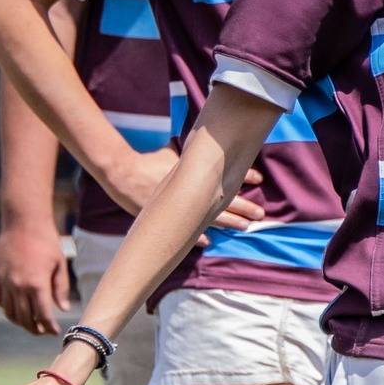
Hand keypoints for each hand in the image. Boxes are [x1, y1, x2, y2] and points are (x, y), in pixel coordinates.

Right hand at [0, 216, 69, 335]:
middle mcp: (18, 286)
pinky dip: (5, 307)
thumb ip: (60, 289)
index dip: (49, 327)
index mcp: (37, 284)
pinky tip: (15, 307)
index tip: (54, 331)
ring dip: (19, 320)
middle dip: (34, 328)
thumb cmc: (46, 242)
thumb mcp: (59, 265)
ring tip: (29, 321)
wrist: (23, 223)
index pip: (43, 315)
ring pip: (9, 311)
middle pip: (24, 318)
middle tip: (42, 330)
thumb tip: (63, 309)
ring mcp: (4, 281)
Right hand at [106, 147, 265, 229]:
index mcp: (194, 173)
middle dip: (243, 207)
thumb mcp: (173, 152)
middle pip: (223, 200)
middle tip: (261, 213)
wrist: (123, 174)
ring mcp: (179, 206)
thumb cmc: (149, 161)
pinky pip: (186, 230)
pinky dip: (197, 236)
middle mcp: (189, 191)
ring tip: (246, 227)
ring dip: (229, 222)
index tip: (259, 178)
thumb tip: (209, 142)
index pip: (224, 173)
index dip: (243, 176)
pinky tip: (209, 242)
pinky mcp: (167, 217)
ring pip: (210, 217)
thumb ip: (192, 154)